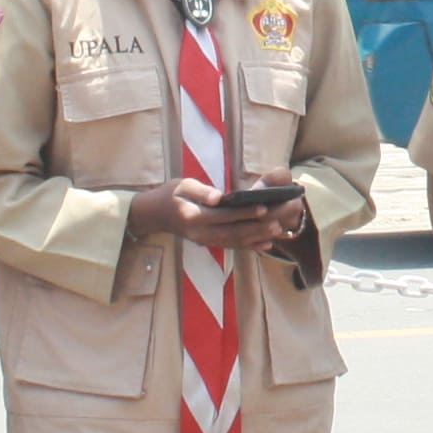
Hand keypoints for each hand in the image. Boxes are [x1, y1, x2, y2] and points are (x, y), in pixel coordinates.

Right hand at [139, 176, 308, 253]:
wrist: (154, 215)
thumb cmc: (170, 195)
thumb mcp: (181, 186)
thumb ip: (201, 191)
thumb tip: (217, 197)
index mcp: (194, 217)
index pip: (224, 216)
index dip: (244, 213)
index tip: (263, 207)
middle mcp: (201, 233)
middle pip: (234, 232)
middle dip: (258, 228)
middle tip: (279, 222)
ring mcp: (205, 241)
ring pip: (235, 242)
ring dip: (257, 238)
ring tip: (277, 231)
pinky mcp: (209, 243)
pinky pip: (232, 247)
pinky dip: (250, 246)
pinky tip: (266, 243)